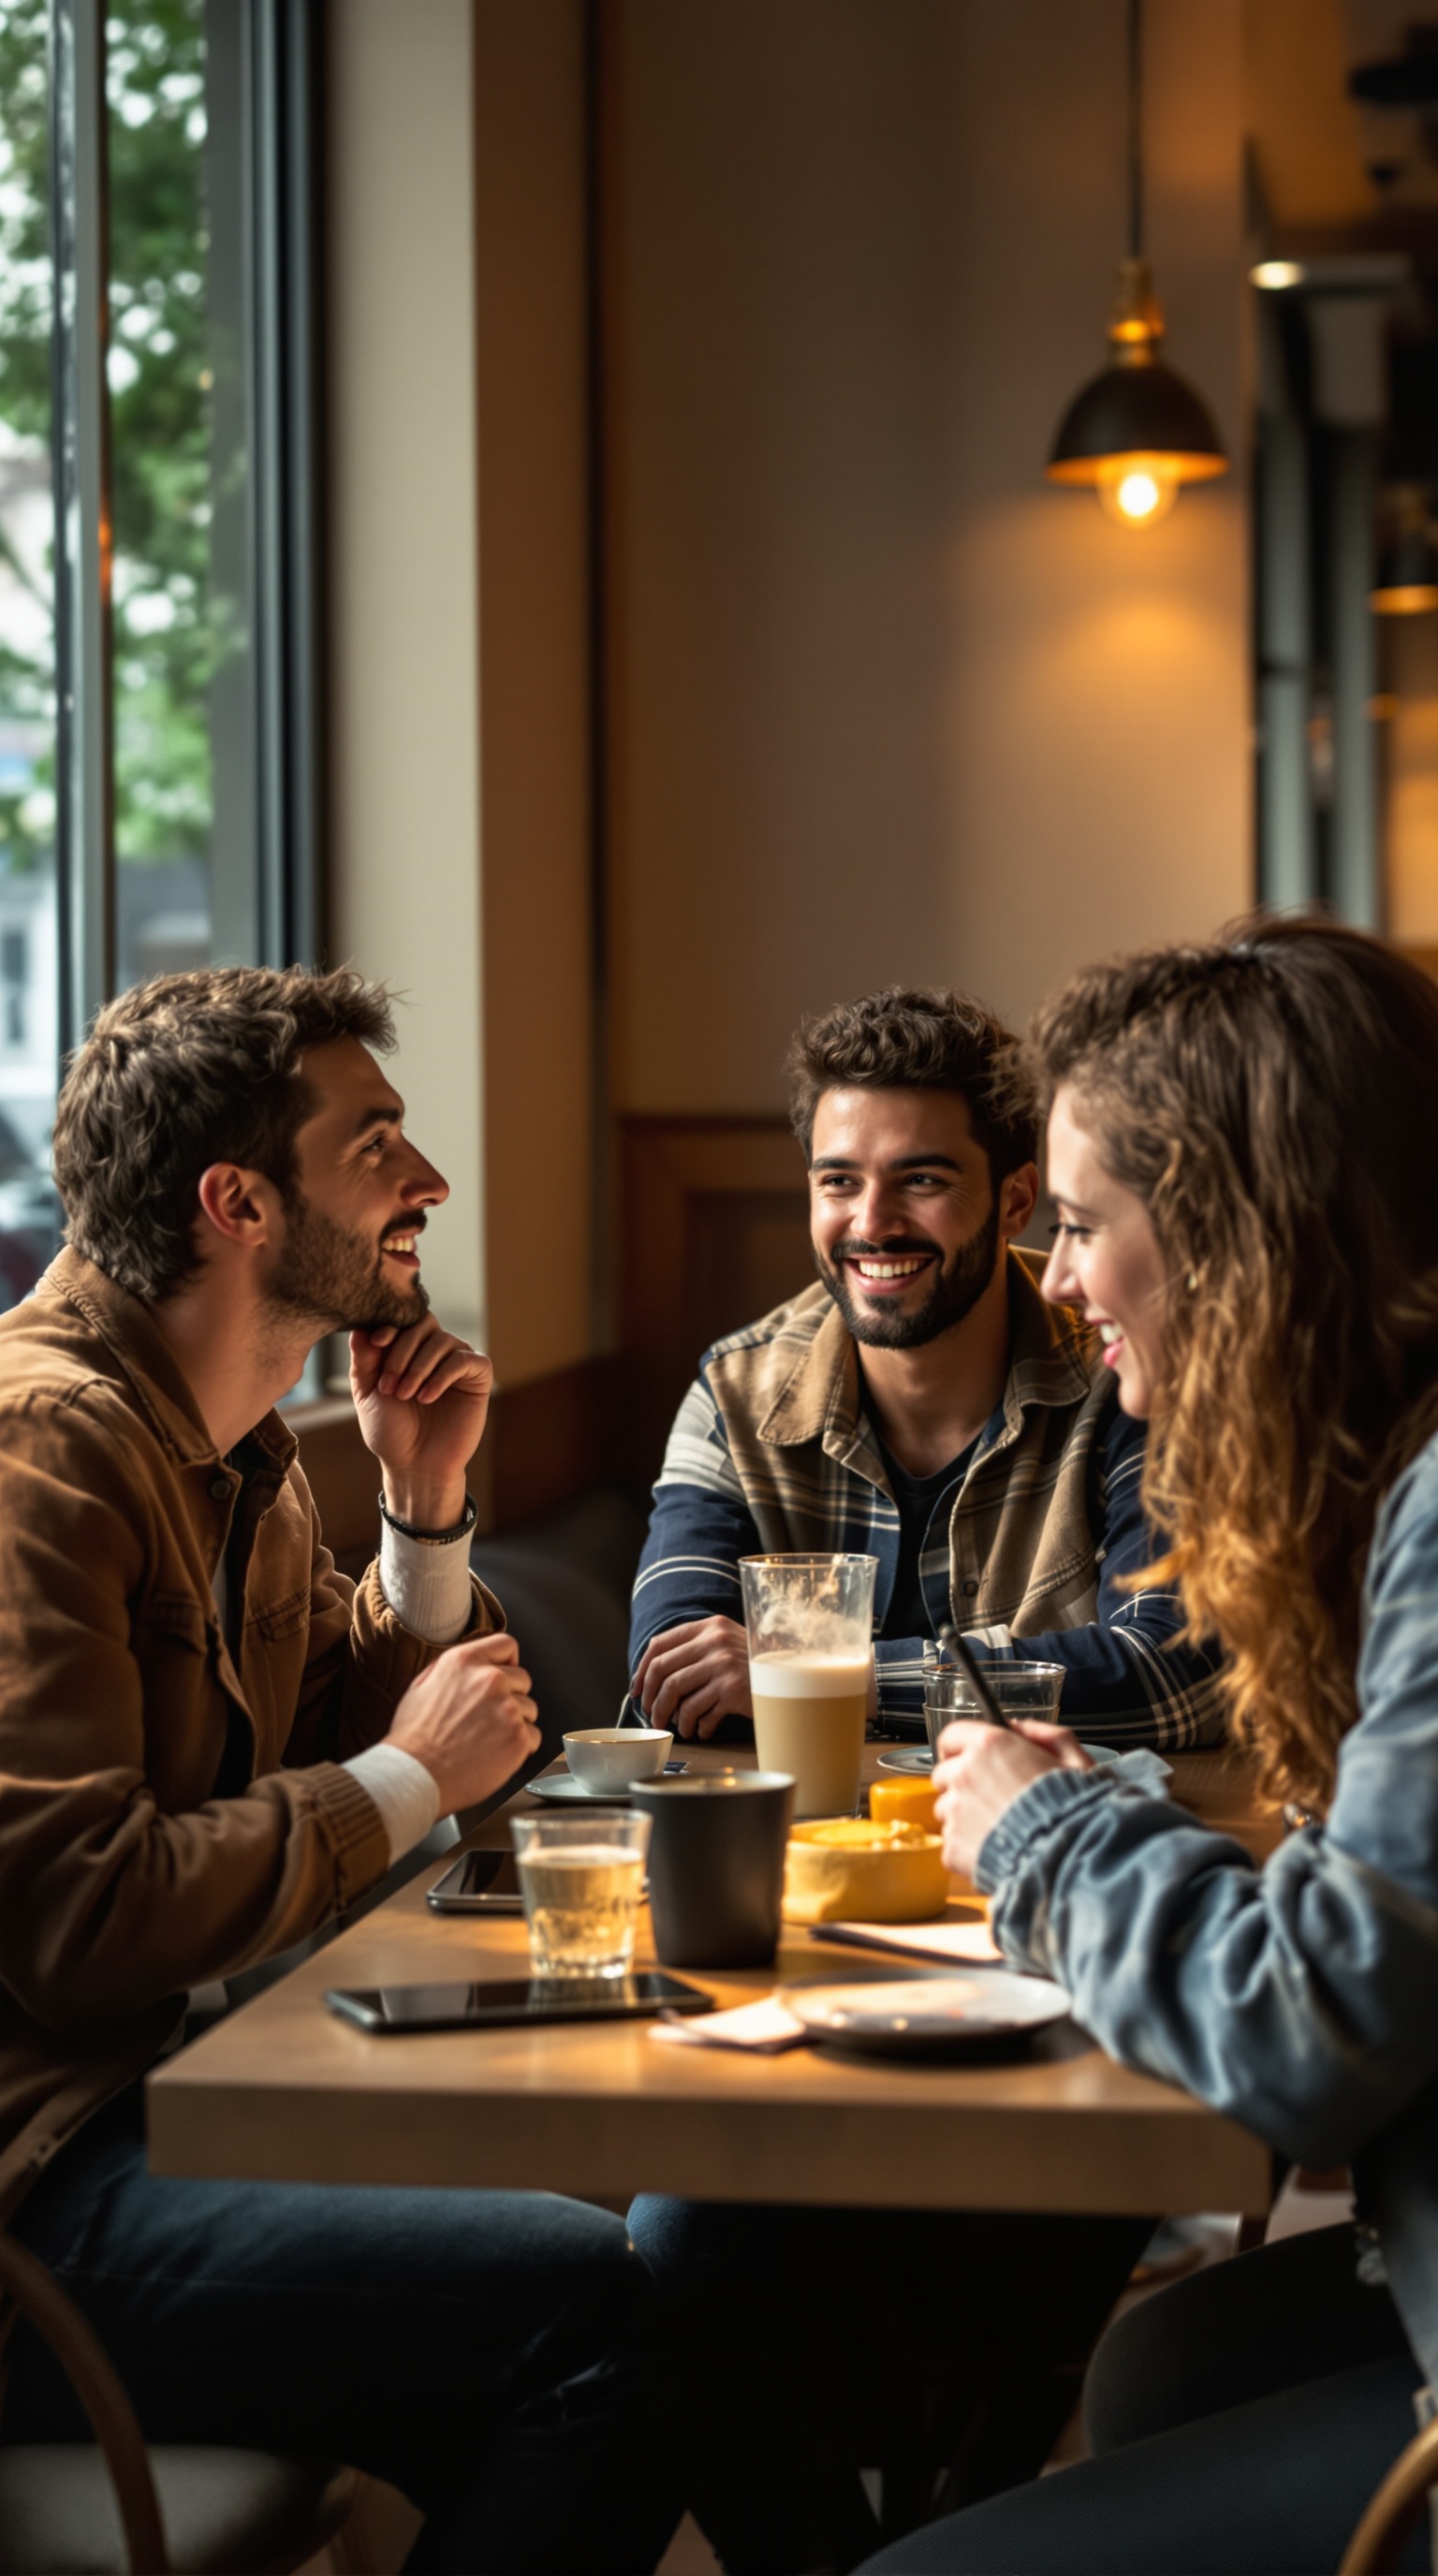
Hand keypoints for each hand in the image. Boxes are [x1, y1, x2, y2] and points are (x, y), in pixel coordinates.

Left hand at [351, 1315, 492, 1530]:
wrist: (415, 1466)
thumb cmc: (391, 1431)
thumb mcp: (368, 1393)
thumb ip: (364, 1360)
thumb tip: (360, 1327)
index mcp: (407, 1349)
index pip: (402, 1318)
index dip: (390, 1324)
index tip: (376, 1343)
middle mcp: (434, 1350)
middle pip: (423, 1323)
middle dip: (402, 1351)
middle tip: (390, 1385)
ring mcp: (457, 1362)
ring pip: (442, 1341)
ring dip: (419, 1367)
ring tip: (406, 1395)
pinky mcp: (478, 1377)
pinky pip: (464, 1360)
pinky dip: (442, 1376)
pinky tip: (427, 1397)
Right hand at [386, 1632, 538, 1814]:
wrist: (416, 1775)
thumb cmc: (414, 1738)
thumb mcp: (421, 1686)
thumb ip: (452, 1669)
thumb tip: (471, 1666)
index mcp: (465, 1661)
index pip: (507, 1645)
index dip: (506, 1661)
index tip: (504, 1675)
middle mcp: (490, 1679)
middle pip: (523, 1678)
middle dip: (511, 1696)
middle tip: (488, 1718)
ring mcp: (508, 1708)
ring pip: (530, 1709)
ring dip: (515, 1722)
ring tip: (487, 1739)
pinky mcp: (519, 1738)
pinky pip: (534, 1736)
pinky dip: (520, 1747)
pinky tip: (495, 1753)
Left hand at [634, 1616, 751, 1739]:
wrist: (795, 1677)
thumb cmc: (756, 1667)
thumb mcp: (728, 1645)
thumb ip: (698, 1651)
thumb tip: (654, 1677)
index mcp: (709, 1627)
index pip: (660, 1644)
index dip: (642, 1669)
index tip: (637, 1689)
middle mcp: (715, 1641)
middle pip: (662, 1670)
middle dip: (650, 1697)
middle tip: (651, 1714)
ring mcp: (723, 1664)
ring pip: (674, 1692)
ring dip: (666, 1714)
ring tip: (672, 1727)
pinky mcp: (732, 1689)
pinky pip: (698, 1712)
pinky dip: (695, 1726)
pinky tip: (700, 1731)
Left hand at [933, 1719, 1092, 1878]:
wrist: (1070, 1858)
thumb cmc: (1074, 1812)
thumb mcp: (1074, 1760)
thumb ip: (1045, 1735)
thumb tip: (1018, 1728)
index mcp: (991, 1746)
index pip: (951, 1737)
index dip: (960, 1749)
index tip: (969, 1759)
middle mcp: (965, 1774)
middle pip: (945, 1775)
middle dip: (963, 1784)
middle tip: (993, 1798)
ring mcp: (955, 1812)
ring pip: (947, 1810)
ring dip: (964, 1817)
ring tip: (999, 1827)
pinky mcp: (952, 1847)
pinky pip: (952, 1843)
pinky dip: (968, 1848)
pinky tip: (996, 1849)